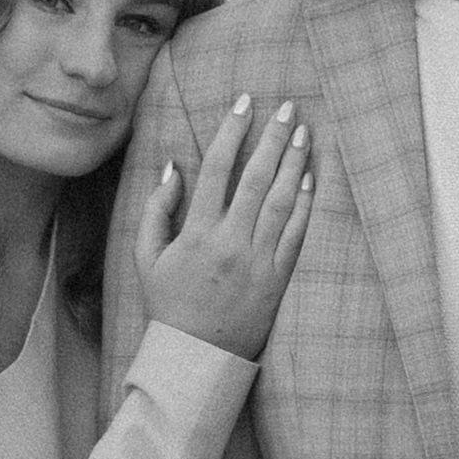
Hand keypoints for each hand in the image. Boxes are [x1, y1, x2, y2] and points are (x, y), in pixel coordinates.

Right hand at [136, 89, 317, 357]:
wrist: (197, 356)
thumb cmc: (169, 303)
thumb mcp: (147, 257)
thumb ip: (157, 209)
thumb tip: (175, 167)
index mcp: (197, 233)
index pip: (218, 168)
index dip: (233, 131)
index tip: (244, 103)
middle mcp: (231, 242)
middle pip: (256, 177)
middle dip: (273, 137)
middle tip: (288, 107)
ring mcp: (258, 261)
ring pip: (281, 201)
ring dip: (295, 163)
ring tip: (305, 132)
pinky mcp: (278, 278)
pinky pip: (296, 234)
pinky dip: (305, 204)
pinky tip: (311, 178)